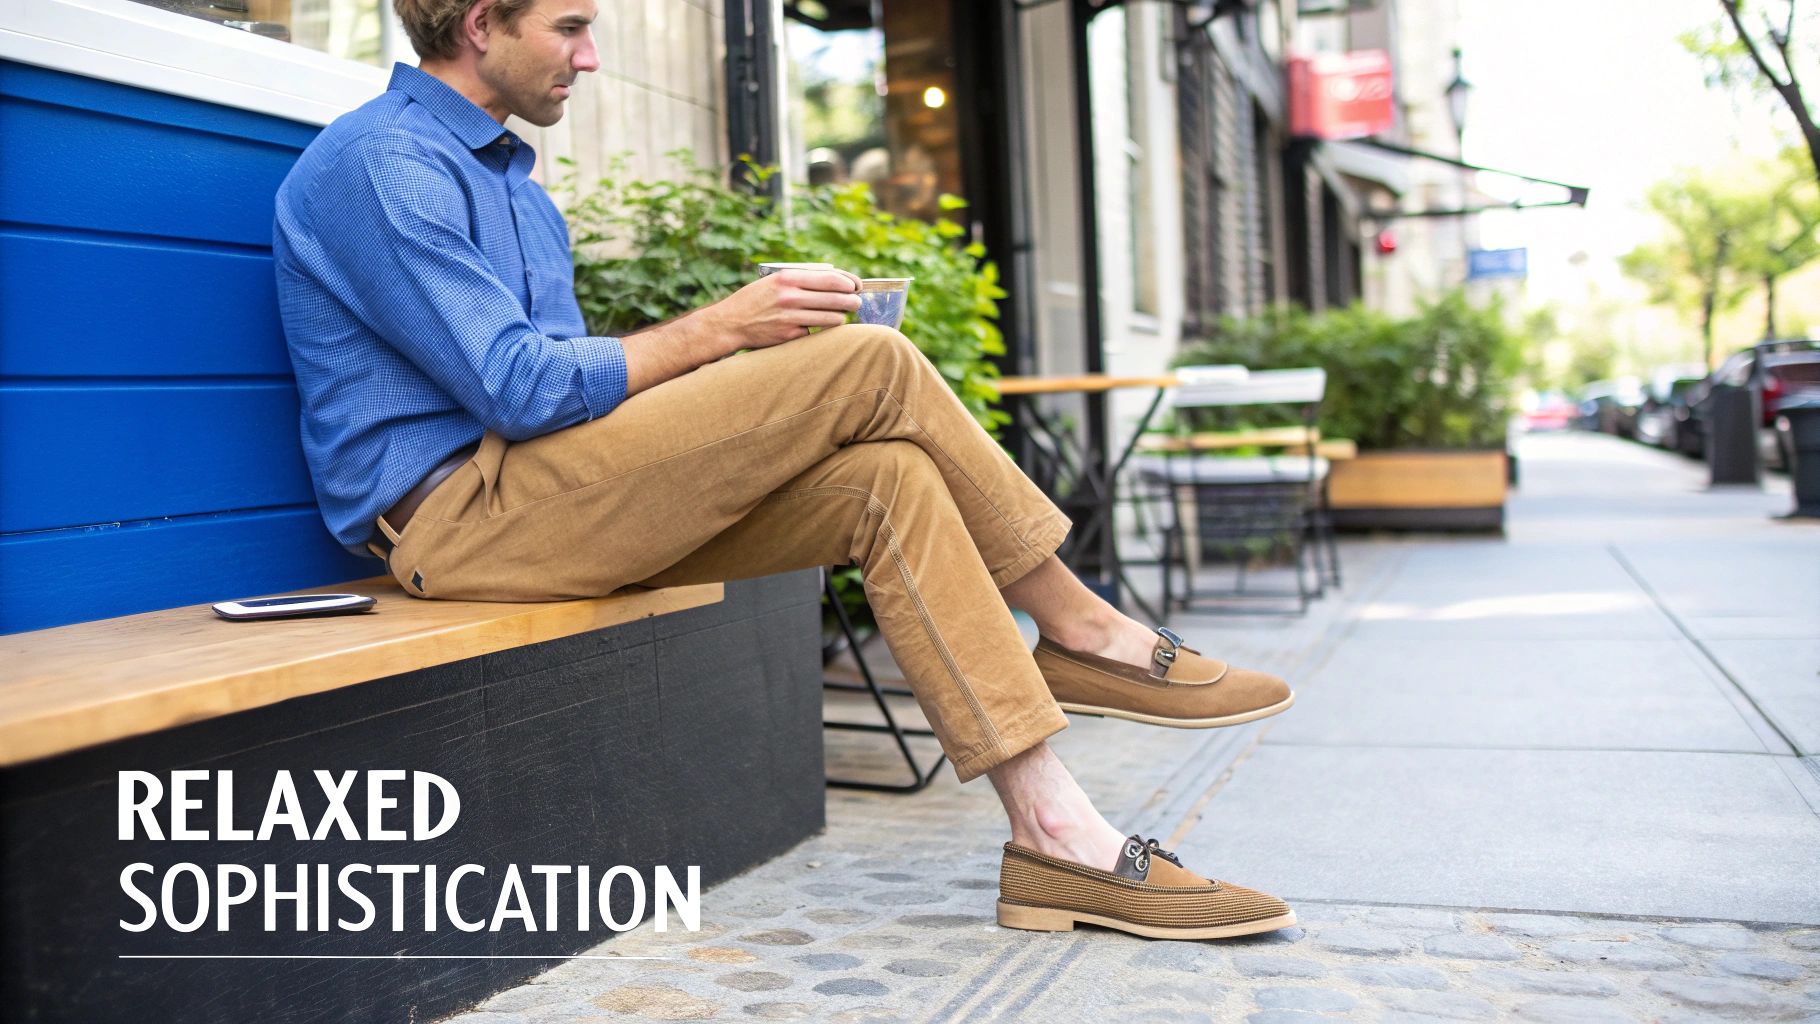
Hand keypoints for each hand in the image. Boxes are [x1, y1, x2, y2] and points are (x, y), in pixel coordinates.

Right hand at [698, 269, 862, 350]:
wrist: (730, 323)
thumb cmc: (756, 298)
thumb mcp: (774, 280)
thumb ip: (801, 278)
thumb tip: (835, 279)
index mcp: (788, 277)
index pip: (830, 278)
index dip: (848, 282)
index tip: (856, 285)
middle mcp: (790, 296)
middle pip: (836, 299)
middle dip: (851, 301)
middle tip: (856, 303)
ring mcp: (791, 317)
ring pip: (831, 318)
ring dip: (840, 317)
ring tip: (841, 315)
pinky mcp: (789, 336)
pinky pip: (815, 331)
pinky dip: (818, 330)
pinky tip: (815, 326)